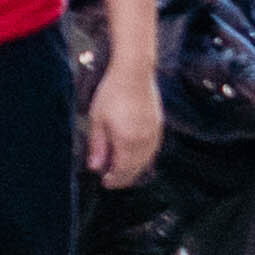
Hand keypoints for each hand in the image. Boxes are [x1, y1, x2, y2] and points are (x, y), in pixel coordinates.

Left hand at [83, 66, 167, 190]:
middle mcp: (144, 141)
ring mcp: (154, 133)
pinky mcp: (159, 125)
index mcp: (127, 141)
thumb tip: (95, 167)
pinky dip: (143, 157)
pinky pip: (152, 150)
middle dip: (123, 177)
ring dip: (134, 168)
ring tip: (121, 169)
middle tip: (111, 179)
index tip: (104, 182)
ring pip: (146, 161)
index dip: (113, 179)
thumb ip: (97, 146)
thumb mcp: (97, 119)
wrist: (135, 72)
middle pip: (136, 169)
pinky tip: (134, 155)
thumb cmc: (112, 93)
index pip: (122, 170)